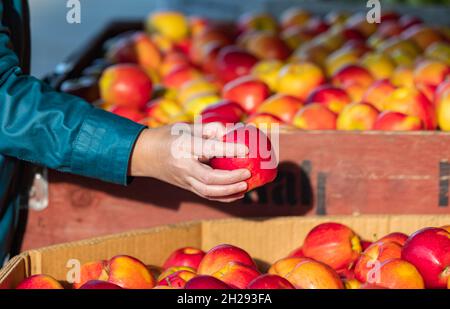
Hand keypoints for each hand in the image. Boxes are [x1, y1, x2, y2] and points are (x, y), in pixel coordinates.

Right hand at [129, 123, 250, 201]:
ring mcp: (184, 179)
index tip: (246, 149)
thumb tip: (232, 131)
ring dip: (228, 191)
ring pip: (207, 191)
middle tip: (247, 173)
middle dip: (230, 178)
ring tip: (246, 186)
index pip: (209, 149)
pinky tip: (238, 194)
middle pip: (209, 178)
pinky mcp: (186, 187)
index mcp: (184, 146)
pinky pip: (206, 195)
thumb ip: (209, 129)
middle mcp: (184, 166)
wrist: (144, 155)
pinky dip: (223, 197)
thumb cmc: (168, 136)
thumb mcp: (186, 127)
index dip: (229, 150)